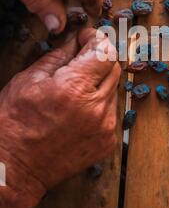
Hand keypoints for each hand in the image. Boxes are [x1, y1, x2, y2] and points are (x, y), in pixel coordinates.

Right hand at [0, 28, 119, 207]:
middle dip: (99, 59)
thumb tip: (77, 40)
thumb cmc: (14, 123)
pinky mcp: (107, 142)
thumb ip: (59, 56)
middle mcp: (95, 108)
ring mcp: (105, 127)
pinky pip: (111, 113)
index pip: (104, 50)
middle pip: (114, 68)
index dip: (96, 39)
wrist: (14, 168)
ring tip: (74, 92)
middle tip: (81, 62)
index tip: (86, 39)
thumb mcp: (29, 79)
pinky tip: (78, 112)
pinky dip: (99, 106)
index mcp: (74, 88)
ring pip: (113, 90)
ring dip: (99, 84)